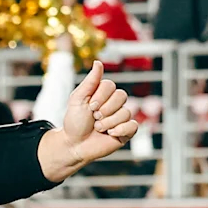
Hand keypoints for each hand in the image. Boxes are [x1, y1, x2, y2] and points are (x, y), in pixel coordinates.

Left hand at [38, 65, 137, 179]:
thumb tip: (98, 62)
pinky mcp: (126, 131)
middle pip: (121, 96)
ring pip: (125, 112)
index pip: (111, 85)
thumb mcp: (78, 98)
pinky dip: (120, 130)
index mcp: (103, 94)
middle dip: (105, 109)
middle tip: (94, 117)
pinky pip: (133, 125)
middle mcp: (114, 104)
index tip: (90, 106)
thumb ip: (90, 81)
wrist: (74, 145)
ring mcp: (121, 117)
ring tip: (98, 128)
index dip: (100, 96)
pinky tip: (109, 134)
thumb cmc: (74, 122)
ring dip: (108, 122)